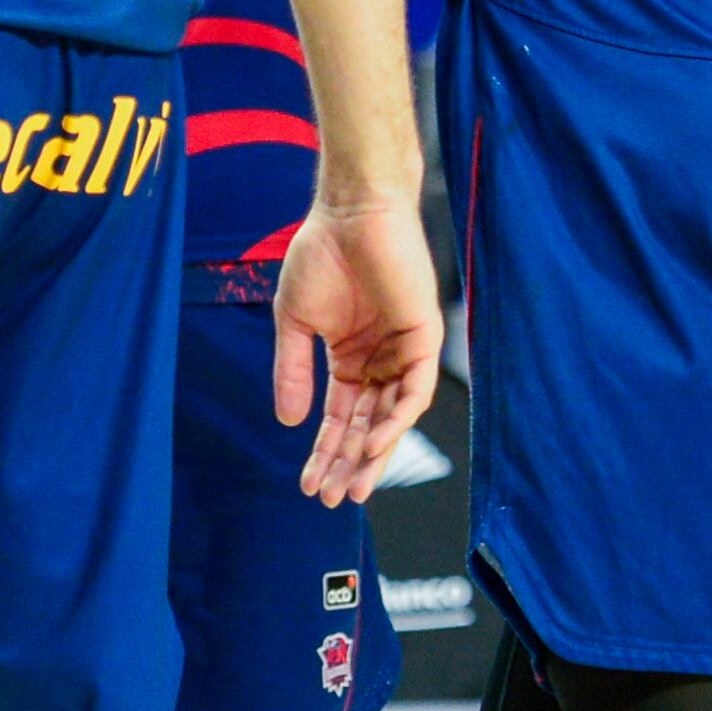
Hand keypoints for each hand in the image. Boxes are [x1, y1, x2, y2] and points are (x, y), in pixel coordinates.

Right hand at [271, 194, 441, 503]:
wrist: (349, 211)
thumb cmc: (320, 254)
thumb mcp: (294, 322)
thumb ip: (291, 371)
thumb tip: (288, 423)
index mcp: (351, 359)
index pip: (340, 419)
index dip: (324, 453)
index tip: (308, 487)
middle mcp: (380, 360)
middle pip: (367, 426)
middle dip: (349, 464)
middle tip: (333, 499)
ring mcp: (403, 351)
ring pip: (393, 417)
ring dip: (374, 454)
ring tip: (352, 486)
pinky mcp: (423, 337)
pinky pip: (415, 390)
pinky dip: (396, 419)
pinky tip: (372, 444)